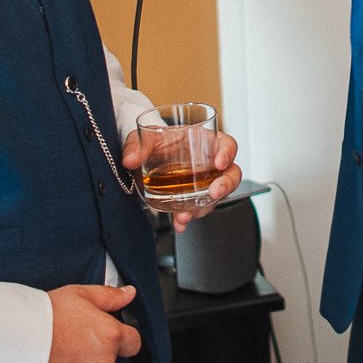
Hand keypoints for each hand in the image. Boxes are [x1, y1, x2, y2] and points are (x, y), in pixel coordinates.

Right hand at [25, 284, 142, 362]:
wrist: (10, 343)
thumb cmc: (42, 317)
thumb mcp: (78, 294)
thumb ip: (108, 296)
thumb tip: (128, 294)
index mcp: (109, 338)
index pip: (132, 343)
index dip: (121, 339)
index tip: (105, 336)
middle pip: (104, 362)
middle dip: (90, 355)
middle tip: (65, 344)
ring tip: (50, 359)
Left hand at [122, 129, 242, 231]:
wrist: (147, 160)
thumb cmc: (156, 142)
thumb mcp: (145, 139)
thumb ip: (137, 146)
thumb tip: (130, 159)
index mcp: (205, 142)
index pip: (227, 145)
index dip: (228, 153)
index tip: (219, 163)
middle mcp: (210, 164)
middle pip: (231, 174)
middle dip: (225, 186)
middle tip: (213, 193)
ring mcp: (203, 183)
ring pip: (215, 197)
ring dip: (203, 208)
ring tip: (185, 214)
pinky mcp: (193, 199)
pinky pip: (197, 209)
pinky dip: (188, 218)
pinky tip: (178, 223)